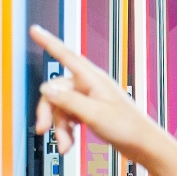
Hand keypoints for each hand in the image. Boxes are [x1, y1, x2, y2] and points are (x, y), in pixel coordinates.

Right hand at [31, 25, 157, 157]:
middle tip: (43, 129)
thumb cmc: (126, 127)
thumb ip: (68, 100)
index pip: (66, 55)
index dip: (48, 42)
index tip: (34, 30)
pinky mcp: (89, 111)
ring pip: (61, 107)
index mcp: (92, 79)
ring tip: (65, 145)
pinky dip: (66, 130)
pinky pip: (69, 116)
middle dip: (49, 112)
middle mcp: (89, 85)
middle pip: (56, 90)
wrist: (142, 144)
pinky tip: (69, 142)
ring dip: (59, 128)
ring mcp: (88, 98)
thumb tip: (47, 89)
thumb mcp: (94, 113)